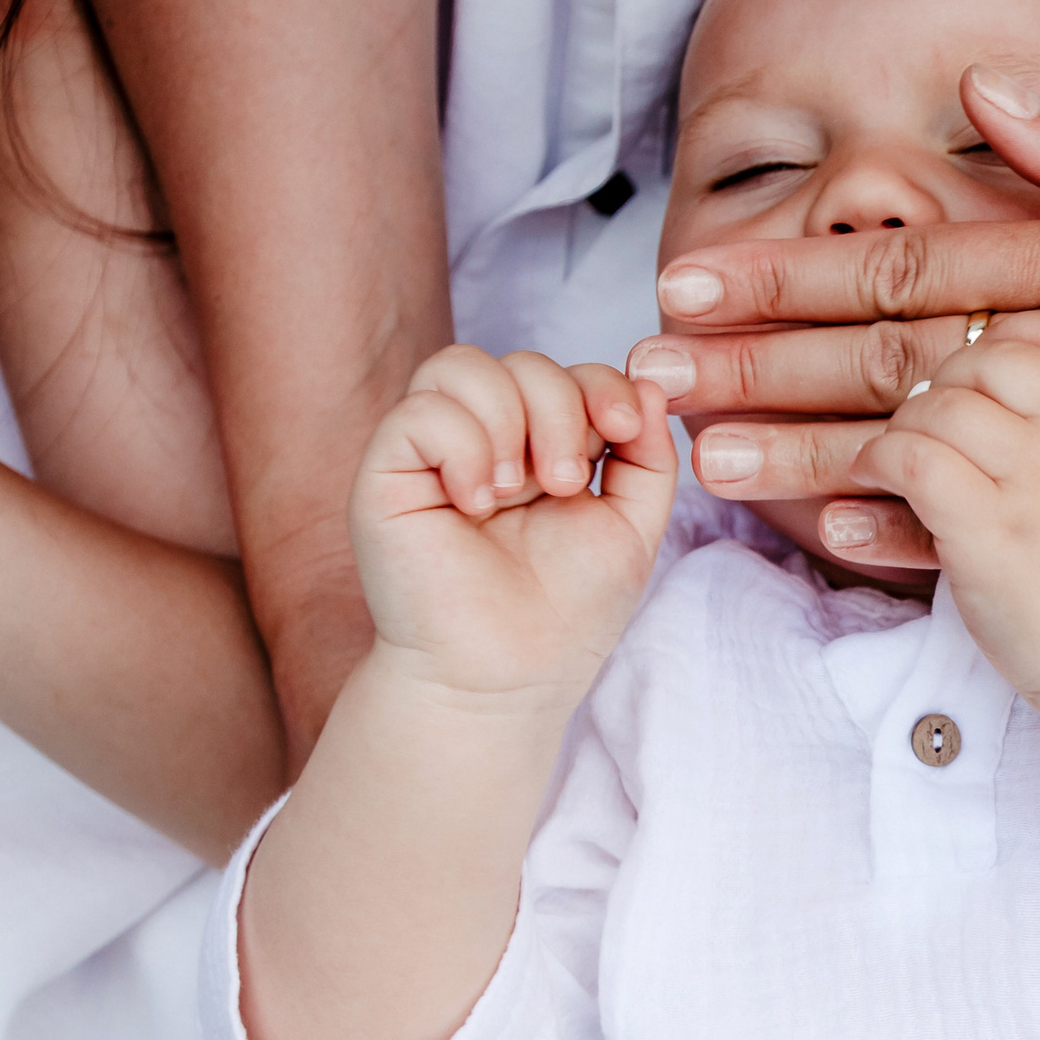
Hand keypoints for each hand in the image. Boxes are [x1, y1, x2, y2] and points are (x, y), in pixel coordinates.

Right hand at [352, 347, 676, 706]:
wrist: (505, 678)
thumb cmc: (567, 613)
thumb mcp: (631, 527)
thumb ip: (648, 456)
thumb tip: (653, 382)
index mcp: (543, 448)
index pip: (569, 371)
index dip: (603, 383)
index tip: (625, 430)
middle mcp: (486, 440)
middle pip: (523, 361)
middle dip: (561, 409)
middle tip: (566, 485)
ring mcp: (433, 453)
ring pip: (462, 365)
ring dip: (511, 420)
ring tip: (517, 492)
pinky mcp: (386, 474)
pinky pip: (420, 410)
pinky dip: (462, 445)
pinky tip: (475, 502)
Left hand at [629, 68, 1039, 571]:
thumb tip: (989, 103)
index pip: (910, 261)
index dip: (791, 272)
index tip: (697, 280)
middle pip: (895, 355)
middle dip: (759, 362)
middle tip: (648, 374)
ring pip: (949, 445)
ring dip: (814, 454)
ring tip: (708, 462)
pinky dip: (944, 539)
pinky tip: (849, 549)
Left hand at [850, 312, 1039, 701]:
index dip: (1008, 337)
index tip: (983, 371)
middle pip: (994, 355)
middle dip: (949, 376)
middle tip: (929, 413)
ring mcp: (1034, 483)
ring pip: (944, 403)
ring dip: (907, 420)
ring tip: (896, 451)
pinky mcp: (986, 531)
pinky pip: (913, 457)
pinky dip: (880, 457)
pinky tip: (875, 475)